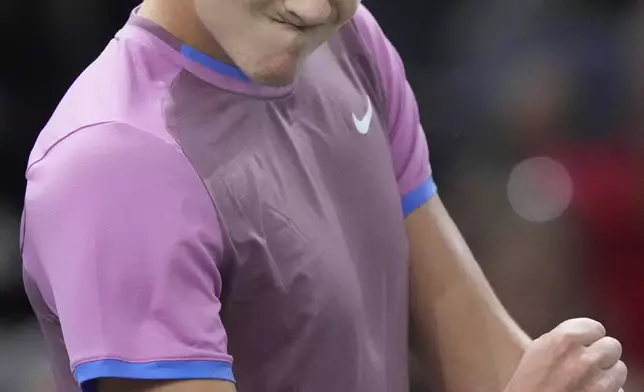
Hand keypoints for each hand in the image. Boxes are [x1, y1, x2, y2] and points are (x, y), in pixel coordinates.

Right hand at [504, 318, 626, 391]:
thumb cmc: (527, 383)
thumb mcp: (537, 351)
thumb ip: (561, 340)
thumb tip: (582, 337)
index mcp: (564, 340)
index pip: (594, 327)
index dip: (587, 337)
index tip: (582, 344)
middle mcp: (585, 358)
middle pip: (612, 345)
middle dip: (601, 353)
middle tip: (587, 362)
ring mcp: (599, 382)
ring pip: (619, 368)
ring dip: (607, 372)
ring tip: (590, 379)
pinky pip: (619, 390)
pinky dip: (609, 391)